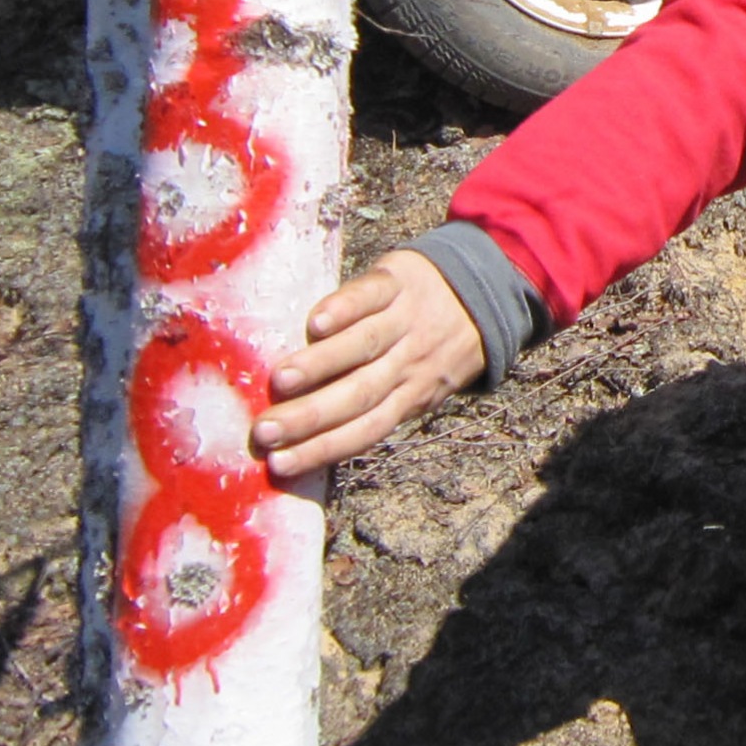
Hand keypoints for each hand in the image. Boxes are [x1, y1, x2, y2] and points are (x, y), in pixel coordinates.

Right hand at [253, 249, 485, 478]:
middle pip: (359, 394)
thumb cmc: (431, 343)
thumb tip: (302, 435)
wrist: (481, 284)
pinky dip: (346, 309)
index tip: (277, 465)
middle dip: (310, 417)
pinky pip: (372, 296)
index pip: (365, 429)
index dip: (323, 448)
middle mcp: (409, 362)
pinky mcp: (400, 280)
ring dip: (321, 365)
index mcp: (410, 394)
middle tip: (264, 430)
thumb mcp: (418, 382)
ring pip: (364, 346)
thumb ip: (374, 402)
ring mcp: (406, 320)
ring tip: (280, 380)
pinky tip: (316, 322)